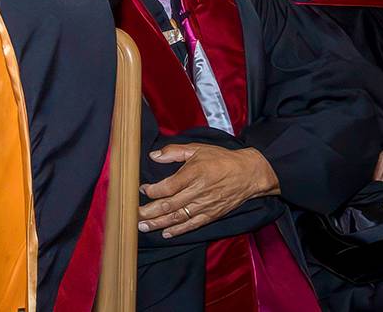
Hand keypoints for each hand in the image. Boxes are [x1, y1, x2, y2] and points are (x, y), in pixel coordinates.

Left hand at [138, 144, 279, 237]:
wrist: (249, 174)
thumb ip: (174, 152)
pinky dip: (179, 230)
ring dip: (159, 224)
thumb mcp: (197, 149)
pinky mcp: (212, 215)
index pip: (168, 187)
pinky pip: (193, 225)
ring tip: (144, 227)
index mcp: (193, 174)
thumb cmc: (222, 159)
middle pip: (169, 205)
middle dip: (149, 212)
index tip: (142, 190)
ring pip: (178, 217)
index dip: (152, 191)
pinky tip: (166, 233)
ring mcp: (205, 205)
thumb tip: (153, 156)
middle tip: (134, 216)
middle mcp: (198, 192)